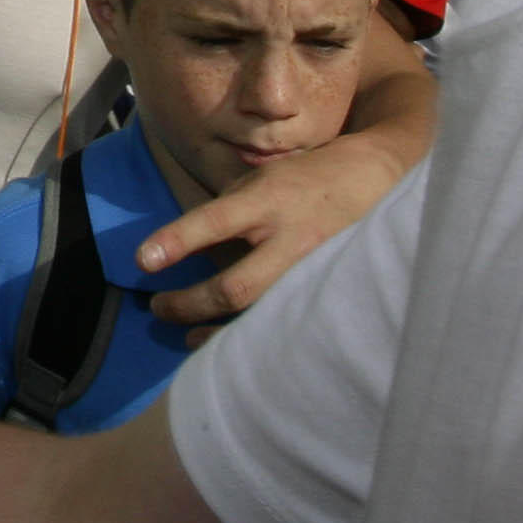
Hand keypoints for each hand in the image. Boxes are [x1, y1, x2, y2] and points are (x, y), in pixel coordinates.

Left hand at [138, 128, 415, 340]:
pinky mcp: (331, 291)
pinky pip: (287, 323)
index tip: (143, 260)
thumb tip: (187, 247)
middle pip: (235, 285)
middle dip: (189, 303)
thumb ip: (230, 211)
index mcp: (270, 199)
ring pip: (261, 314)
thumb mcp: (264, 178)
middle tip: (157, 307)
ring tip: (186, 335)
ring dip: (216, 330)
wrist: (380, 180)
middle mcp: (292, 237)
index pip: (215, 221)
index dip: (177, 240)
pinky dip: (254, 336)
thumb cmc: (309, 178)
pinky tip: (231, 344)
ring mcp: (315, 270)